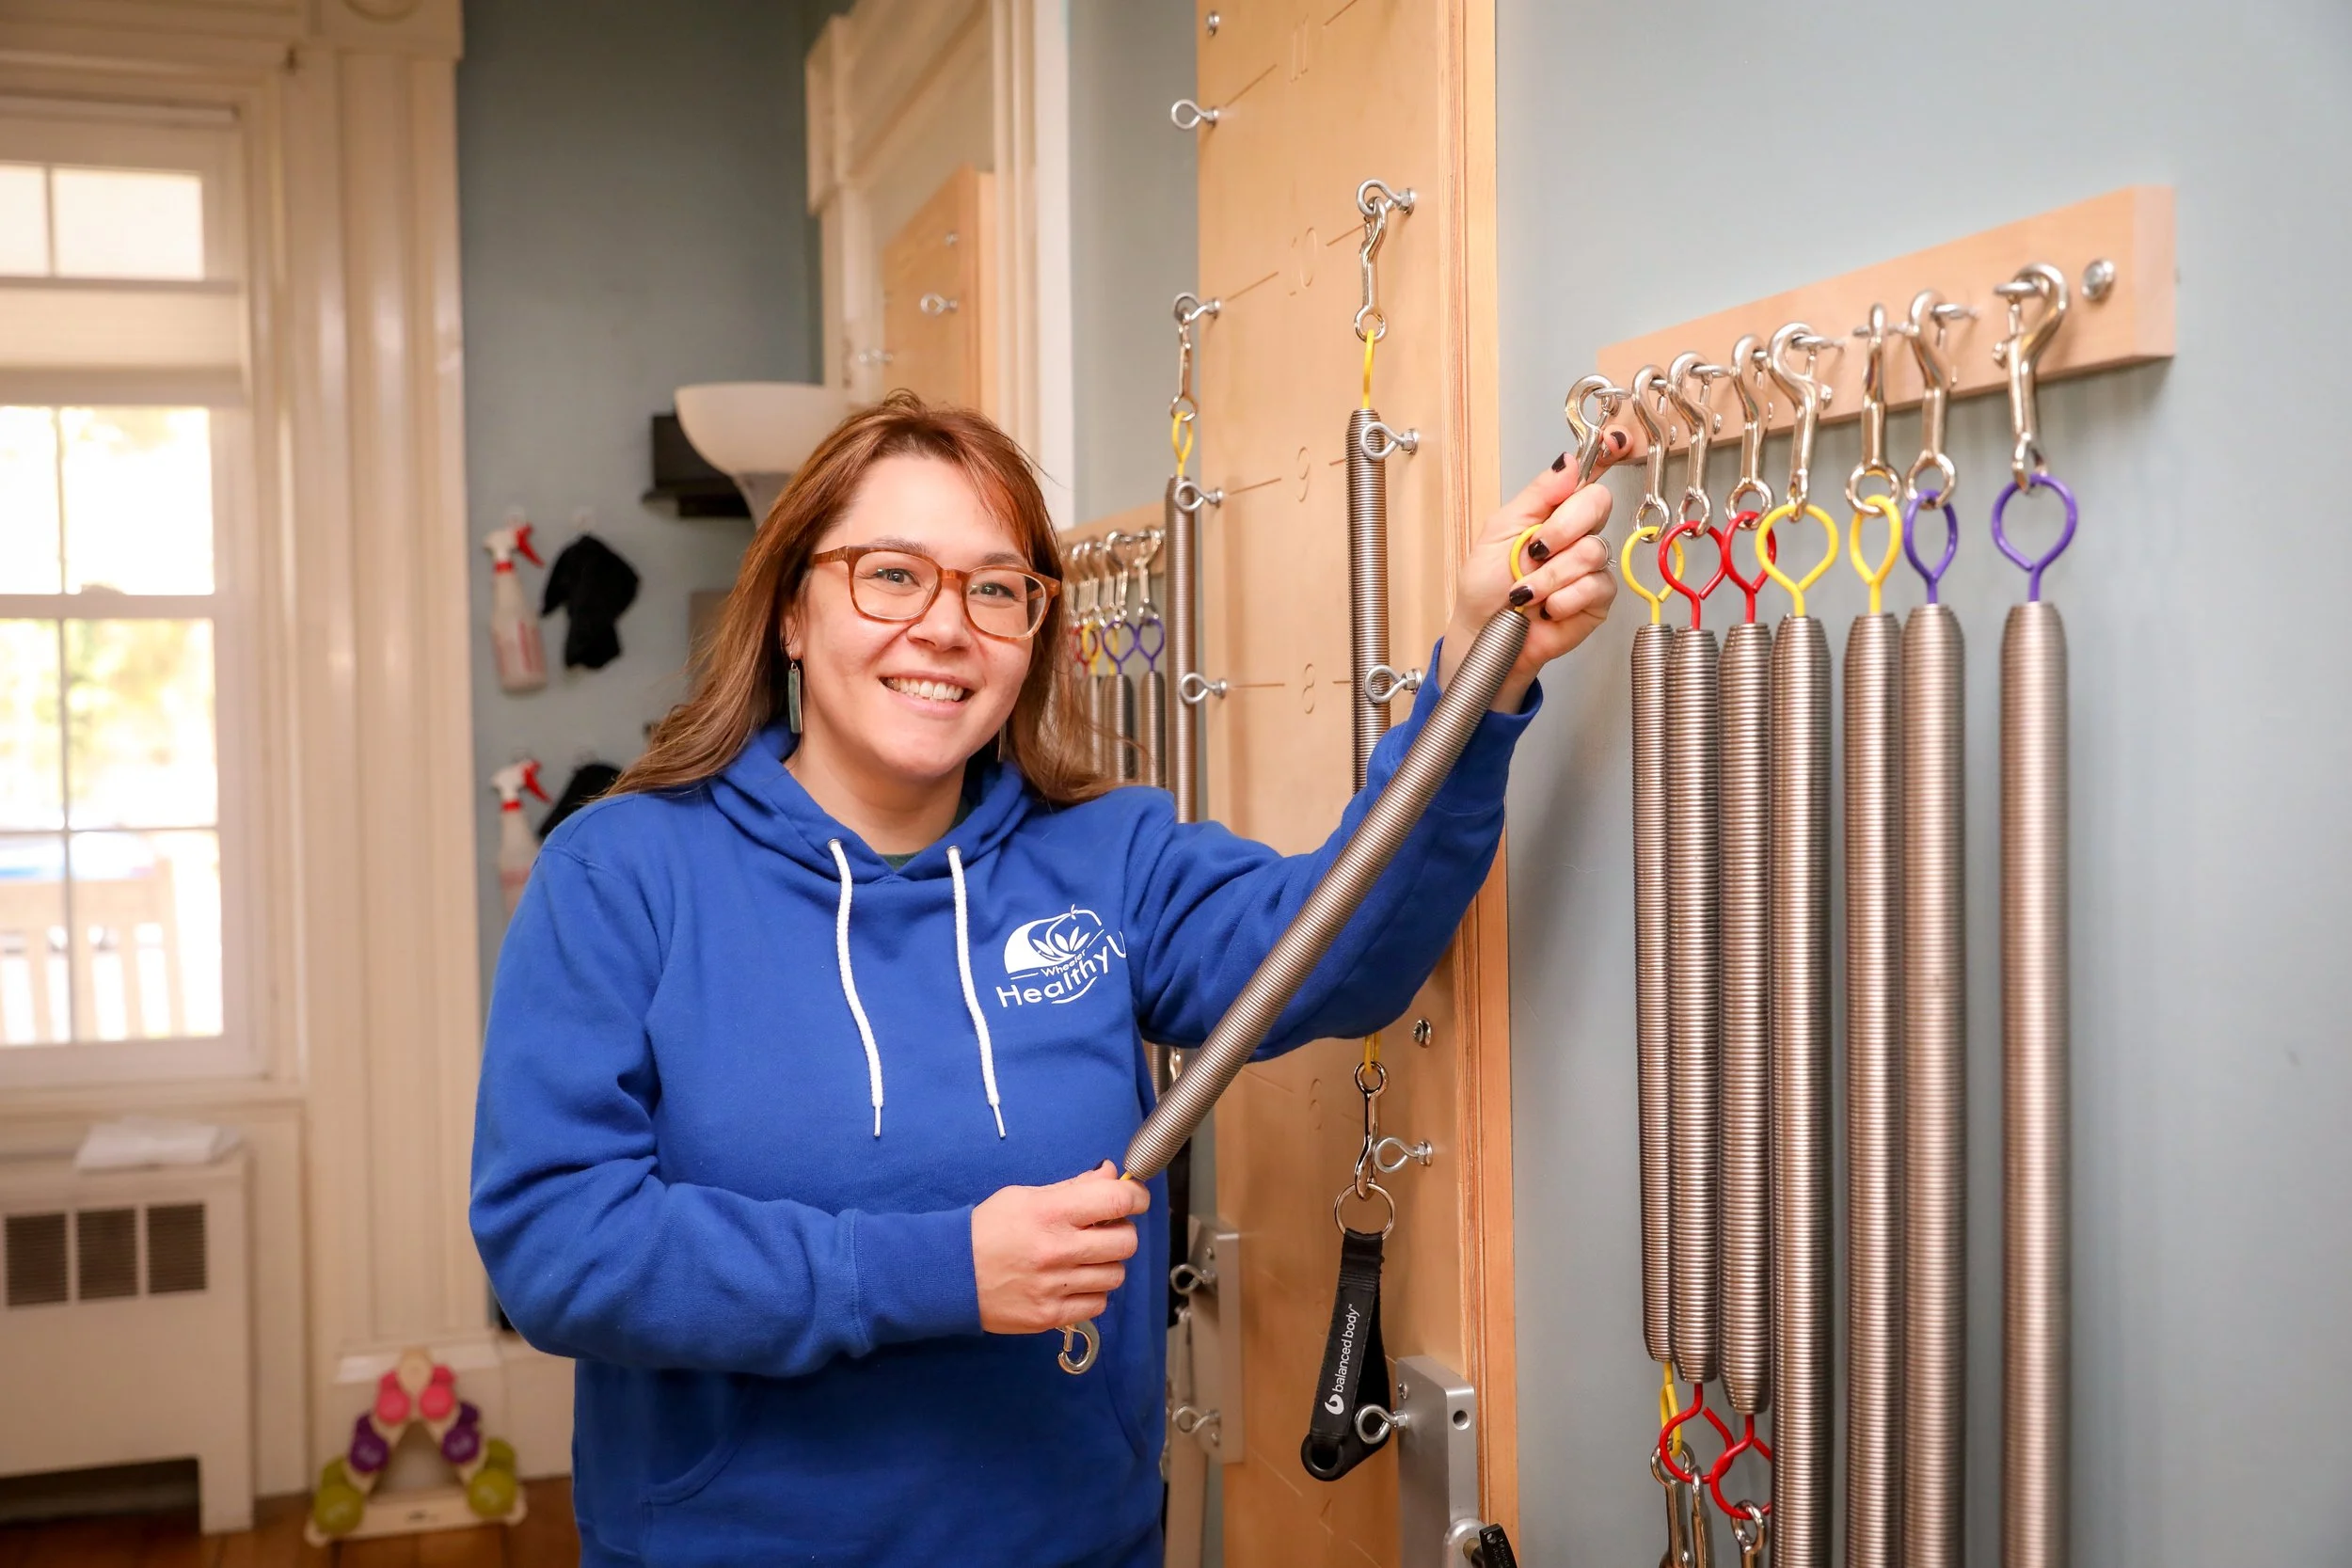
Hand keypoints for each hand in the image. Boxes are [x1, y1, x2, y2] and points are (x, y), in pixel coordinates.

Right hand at [971, 1161, 1149, 1334]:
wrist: (950, 1274)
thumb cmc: (987, 1230)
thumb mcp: (1025, 1196)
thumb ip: (1072, 1187)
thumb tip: (1110, 1175)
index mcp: (1050, 1213)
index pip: (1116, 1200)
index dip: (1136, 1196)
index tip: (1134, 1197)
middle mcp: (1056, 1250)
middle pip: (1126, 1242)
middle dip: (1122, 1232)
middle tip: (1105, 1230)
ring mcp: (1054, 1287)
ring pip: (1116, 1275)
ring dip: (1107, 1264)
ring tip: (1085, 1259)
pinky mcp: (1049, 1315)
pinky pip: (1098, 1304)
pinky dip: (1093, 1293)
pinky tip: (1074, 1282)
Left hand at [1436, 447, 1621, 711]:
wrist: (1484, 633)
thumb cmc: (1486, 584)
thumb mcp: (1501, 529)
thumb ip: (1538, 495)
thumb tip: (1568, 461)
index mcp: (1555, 512)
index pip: (1588, 478)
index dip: (1607, 456)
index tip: (1616, 441)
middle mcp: (1579, 534)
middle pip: (1597, 505)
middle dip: (1562, 528)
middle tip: (1535, 550)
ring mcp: (1591, 567)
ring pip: (1592, 552)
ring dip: (1551, 576)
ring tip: (1526, 594)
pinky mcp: (1598, 601)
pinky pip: (1596, 587)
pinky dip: (1564, 599)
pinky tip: (1547, 610)